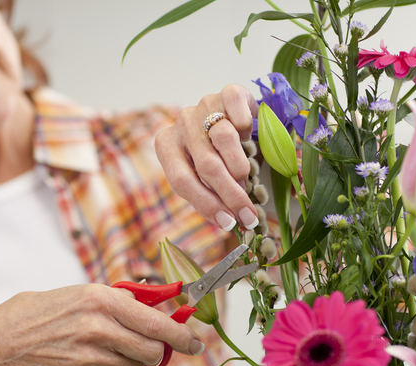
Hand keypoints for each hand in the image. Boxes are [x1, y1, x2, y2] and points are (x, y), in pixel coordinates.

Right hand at [0, 284, 204, 365]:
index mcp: (102, 300)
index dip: (181, 335)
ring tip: (106, 346)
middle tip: (152, 347)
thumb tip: (159, 298)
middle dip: (157, 351)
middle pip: (152, 351)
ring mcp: (89, 357)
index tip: (195, 342)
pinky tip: (84, 357)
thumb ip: (123, 299)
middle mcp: (98, 328)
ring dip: (130, 359)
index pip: (155, 323)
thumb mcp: (85, 292)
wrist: (5, 341)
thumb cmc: (47, 311)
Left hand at [156, 85, 258, 231]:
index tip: (228, 223)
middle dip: (230, 194)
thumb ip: (208, 195)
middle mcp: (182, 123)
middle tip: (248, 214)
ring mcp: (204, 105)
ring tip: (246, 179)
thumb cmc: (214, 154)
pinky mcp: (227, 93)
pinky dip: (246, 125)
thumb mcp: (202, 176)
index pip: (181, 180)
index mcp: (166, 145)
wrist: (230, 117)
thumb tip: (228, 223)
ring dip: (239, 166)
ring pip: (224, 138)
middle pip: (206, 164)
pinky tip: (248, 136)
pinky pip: (238, 109)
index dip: (206, 204)